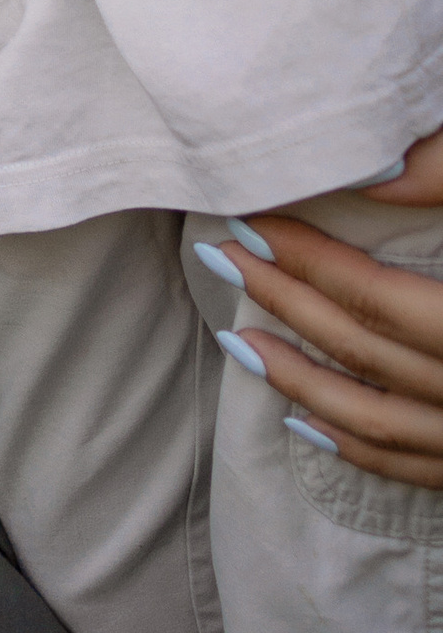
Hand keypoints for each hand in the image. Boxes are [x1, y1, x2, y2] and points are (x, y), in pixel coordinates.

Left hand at [215, 127, 442, 487]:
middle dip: (284, 300)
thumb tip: (378, 166)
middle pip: (361, 347)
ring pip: (374, 418)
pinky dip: (355, 445)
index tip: (247, 220)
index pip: (374, 295)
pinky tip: (305, 421)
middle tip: (220, 256)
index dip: (306, 256)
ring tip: (238, 343)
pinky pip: (412, 466)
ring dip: (300, 379)